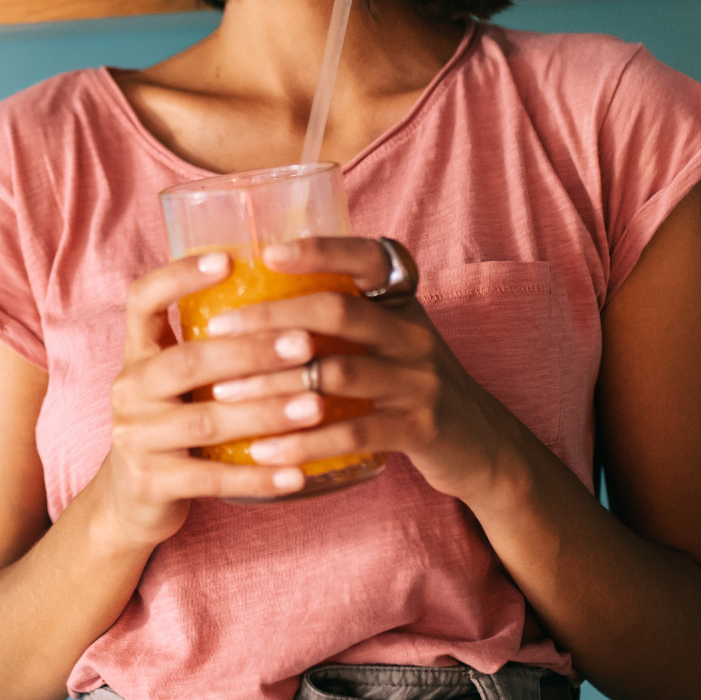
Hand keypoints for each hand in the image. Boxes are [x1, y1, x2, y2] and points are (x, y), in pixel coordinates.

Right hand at [97, 252, 330, 547]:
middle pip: (188, 360)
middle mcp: (128, 388)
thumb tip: (296, 296)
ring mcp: (134, 436)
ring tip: (316, 406)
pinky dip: (258, 477)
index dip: (179, 276)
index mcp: (138, 352)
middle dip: (251, 351)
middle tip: (305, 343)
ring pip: (206, 420)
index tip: (228, 260)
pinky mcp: (150, 481)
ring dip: (266, 412)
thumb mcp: (182, 380)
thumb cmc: (178, 422)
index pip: (143, 299)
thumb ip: (215, 345)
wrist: (134, 497)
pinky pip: (211, 478)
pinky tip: (297, 474)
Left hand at [202, 237, 522, 504]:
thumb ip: (341, 315)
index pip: (365, 257)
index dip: (320, 249)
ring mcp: (420, 381)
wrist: (483, 446)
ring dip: (272, 384)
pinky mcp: (421, 429)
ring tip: (222, 393)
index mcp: (402, 302)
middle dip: (271, 317)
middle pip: (338, 311)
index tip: (268, 251)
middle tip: (217, 329)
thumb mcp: (388, 338)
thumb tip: (253, 289)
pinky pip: (354, 433)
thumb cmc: (409, 384)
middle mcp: (413, 333)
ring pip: (337, 374)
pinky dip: (303, 442)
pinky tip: (263, 449)